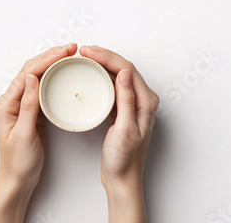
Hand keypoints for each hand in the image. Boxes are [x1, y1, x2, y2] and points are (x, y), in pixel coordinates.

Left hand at [0, 43, 76, 222]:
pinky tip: (63, 75)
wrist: (17, 180)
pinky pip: (43, 89)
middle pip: (32, 70)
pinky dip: (54, 78)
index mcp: (7, 105)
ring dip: (53, 64)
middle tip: (72, 49)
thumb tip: (34, 78)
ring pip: (38, 77)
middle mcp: (12, 101)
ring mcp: (23, 106)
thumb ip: (28, 106)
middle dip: (51, 56)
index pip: (28, 74)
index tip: (65, 52)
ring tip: (70, 56)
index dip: (46, 59)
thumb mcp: (24, 134)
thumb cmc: (18, 162)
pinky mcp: (33, 112)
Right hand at [80, 45, 159, 222]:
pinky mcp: (124, 110)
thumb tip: (124, 73)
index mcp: (146, 102)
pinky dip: (102, 77)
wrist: (123, 178)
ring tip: (85, 58)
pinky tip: (92, 75)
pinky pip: (114, 87)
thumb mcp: (125, 130)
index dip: (108, 57)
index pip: (128, 70)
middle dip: (104, 56)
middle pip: (124, 69)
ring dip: (103, 64)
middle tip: (83, 51)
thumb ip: (126, 101)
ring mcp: (134, 105)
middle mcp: (143, 100)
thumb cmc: (124, 159)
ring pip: (119, 76)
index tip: (89, 52)